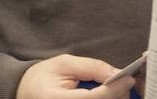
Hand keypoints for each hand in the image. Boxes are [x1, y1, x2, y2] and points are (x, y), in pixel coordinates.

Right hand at [16, 54, 134, 98]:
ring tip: (113, 87)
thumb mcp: (65, 63)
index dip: (113, 89)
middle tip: (124, 80)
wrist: (28, 92)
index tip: (128, 78)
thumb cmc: (45, 76)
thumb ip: (92, 67)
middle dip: (117, 94)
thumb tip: (118, 74)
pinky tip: (105, 94)